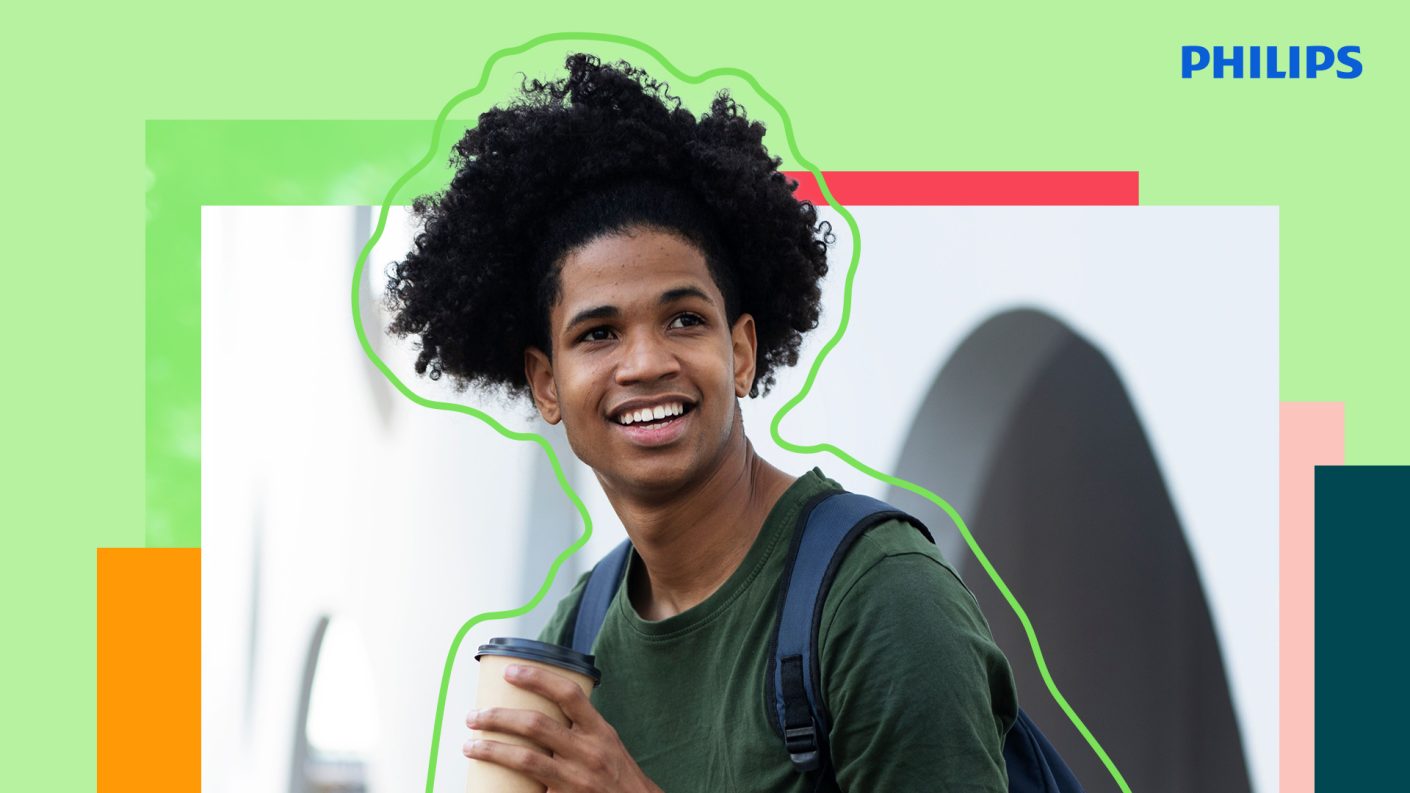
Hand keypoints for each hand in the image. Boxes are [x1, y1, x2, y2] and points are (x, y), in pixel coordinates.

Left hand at [464, 663, 662, 792]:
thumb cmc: (616, 774)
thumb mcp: (606, 743)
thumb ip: (579, 727)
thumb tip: (539, 706)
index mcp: (599, 731)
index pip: (568, 694)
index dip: (538, 678)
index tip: (509, 672)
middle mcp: (588, 753)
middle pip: (536, 725)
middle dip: (498, 717)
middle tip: (474, 716)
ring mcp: (575, 780)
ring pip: (525, 760)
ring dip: (491, 750)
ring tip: (470, 745)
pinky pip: (528, 791)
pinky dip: (505, 787)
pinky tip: (485, 784)